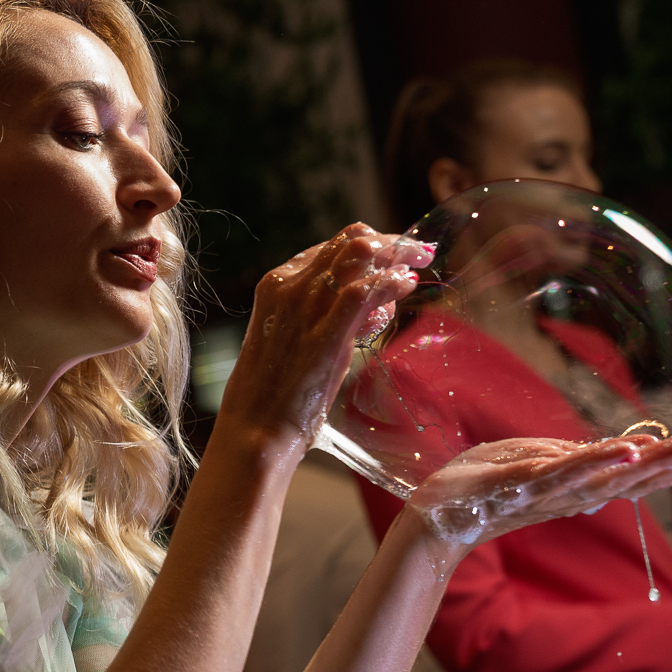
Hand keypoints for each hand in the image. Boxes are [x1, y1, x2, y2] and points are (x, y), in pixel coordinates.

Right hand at [218, 224, 432, 453]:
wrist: (255, 431)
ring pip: (360, 253)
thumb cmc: (272, 394)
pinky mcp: (326, 334)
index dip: (369, 244)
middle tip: (416, 255)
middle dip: (391, 242)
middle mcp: (289, 287)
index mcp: (275, 286)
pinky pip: (365, 290)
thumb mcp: (292, 341)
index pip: (331, 246)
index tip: (394, 257)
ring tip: (415, 271)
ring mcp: (305, 307)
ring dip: (397, 257)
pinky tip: (403, 288)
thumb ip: (323, 317)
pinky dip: (390, 282)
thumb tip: (369, 306)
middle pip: (350, 240)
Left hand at [405, 424, 671, 547]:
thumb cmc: (486, 485)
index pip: (652, 469)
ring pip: (613, 476)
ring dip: (657, 460)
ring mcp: (550, 493)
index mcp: (588, 485)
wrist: (435, 519)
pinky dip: (592, 464)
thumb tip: (627, 453)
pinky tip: (625, 451)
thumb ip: (580, 458)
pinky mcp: (518, 486)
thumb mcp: (539, 461)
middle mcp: (579, 494)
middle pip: (646, 475)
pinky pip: (559, 475)